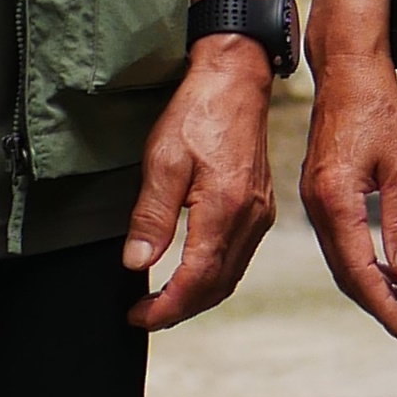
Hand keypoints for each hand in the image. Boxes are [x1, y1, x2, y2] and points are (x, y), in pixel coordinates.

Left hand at [125, 37, 277, 331]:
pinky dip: (214, 277)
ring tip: (162, 302)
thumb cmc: (198, 112)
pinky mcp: (260, 208)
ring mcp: (259, 215)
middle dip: (179, 309)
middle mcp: (249, 218)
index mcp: (225, 209)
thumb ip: (151, 216)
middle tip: (144, 314)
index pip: (197, 279)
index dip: (166, 306)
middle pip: (216, 287)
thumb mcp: (162, 160)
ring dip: (197, 297)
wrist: (235, 81)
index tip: (138, 315)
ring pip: (230, 277)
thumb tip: (136, 263)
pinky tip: (192, 273)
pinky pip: (238, 258)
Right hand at [299, 17, 396, 338]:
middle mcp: (317, 205)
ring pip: (341, 259)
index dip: (382, 303)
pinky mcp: (320, 191)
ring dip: (372, 284)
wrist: (346, 69)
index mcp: (335, 199)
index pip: (358, 269)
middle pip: (346, 272)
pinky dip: (361, 261)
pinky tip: (387, 270)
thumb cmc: (378, 108)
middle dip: (380, 302)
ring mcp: (314, 198)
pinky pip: (338, 240)